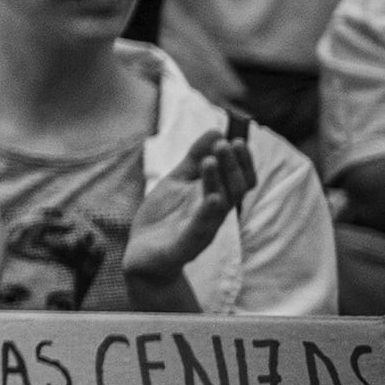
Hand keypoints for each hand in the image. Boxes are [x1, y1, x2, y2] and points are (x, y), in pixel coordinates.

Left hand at [123, 126, 254, 291]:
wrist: (142, 254)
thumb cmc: (165, 216)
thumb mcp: (177, 181)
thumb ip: (194, 159)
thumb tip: (215, 130)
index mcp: (214, 198)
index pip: (240, 179)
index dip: (242, 161)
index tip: (237, 139)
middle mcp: (213, 214)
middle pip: (234, 190)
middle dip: (231, 166)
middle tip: (225, 144)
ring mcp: (201, 230)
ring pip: (219, 206)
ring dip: (217, 182)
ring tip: (210, 160)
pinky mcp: (185, 246)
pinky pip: (200, 229)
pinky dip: (207, 213)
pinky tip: (212, 198)